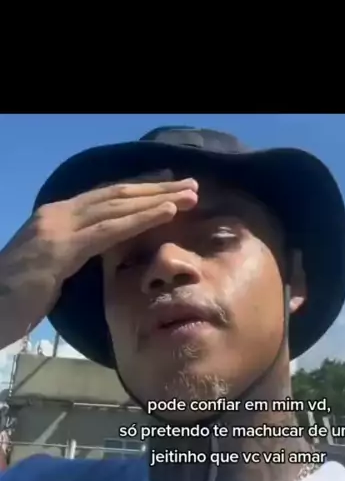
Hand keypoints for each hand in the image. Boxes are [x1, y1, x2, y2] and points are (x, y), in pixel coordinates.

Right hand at [0, 178, 197, 348]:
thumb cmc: (18, 296)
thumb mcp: (52, 268)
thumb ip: (75, 253)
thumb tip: (101, 252)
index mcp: (56, 217)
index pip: (104, 196)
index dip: (138, 190)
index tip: (167, 186)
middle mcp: (58, 214)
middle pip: (116, 195)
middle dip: (155, 189)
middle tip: (190, 185)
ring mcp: (59, 228)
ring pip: (118, 206)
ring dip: (157, 200)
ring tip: (189, 196)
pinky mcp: (62, 248)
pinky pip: (110, 230)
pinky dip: (142, 219)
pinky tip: (166, 213)